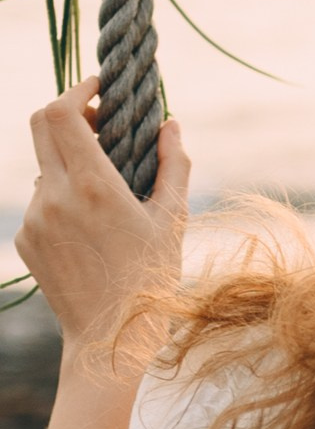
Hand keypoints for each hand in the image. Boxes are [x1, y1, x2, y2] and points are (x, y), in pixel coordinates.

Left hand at [18, 80, 189, 352]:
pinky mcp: (26, 238)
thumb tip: (171, 124)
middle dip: (69, 113)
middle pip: (41, 125)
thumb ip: (173, 165)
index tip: (100, 89)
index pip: (64, 113)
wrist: (110, 339)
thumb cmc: (151, 281)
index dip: (79, 90)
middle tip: (99, 121)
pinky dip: (64, 197)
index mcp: (93, 186)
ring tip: (106, 189)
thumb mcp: (172, 221)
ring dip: (70, 162)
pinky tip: (92, 227)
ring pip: (45, 166)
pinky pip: (42, 201)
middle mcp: (55, 196)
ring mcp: (35, 217)